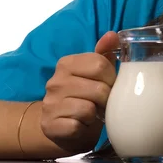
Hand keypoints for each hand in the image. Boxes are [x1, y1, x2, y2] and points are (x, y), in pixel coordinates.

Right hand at [40, 31, 118, 153]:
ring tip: (92, 113)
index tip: (110, 85)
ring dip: (96, 114)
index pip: (100, 64)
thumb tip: (112, 34)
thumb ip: (104, 53)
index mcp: (66, 63)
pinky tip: (81, 124)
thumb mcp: (95, 73)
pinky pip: (77, 126)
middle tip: (102, 103)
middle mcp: (55, 81)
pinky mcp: (50, 125)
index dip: (112, 78)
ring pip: (89, 109)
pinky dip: (84, 127)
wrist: (63, 126)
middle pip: (98, 88)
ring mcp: (50, 104)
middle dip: (107, 99)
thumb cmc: (85, 95)